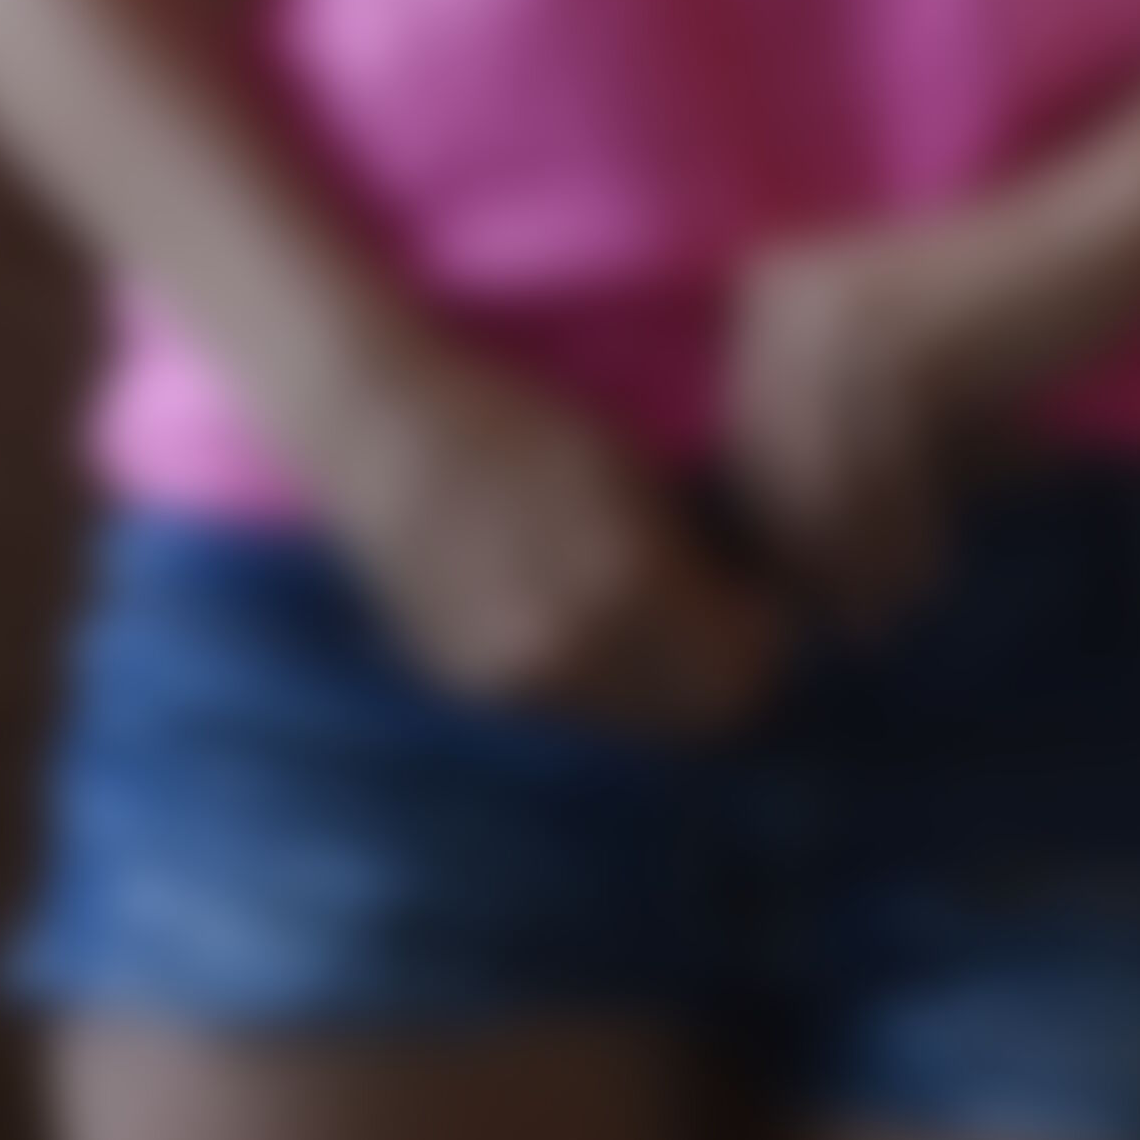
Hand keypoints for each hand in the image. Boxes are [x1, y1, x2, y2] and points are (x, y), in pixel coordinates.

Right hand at [306, 328, 799, 737]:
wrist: (379, 432)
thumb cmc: (517, 420)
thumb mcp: (627, 467)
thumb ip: (697, 550)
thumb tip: (760, 607)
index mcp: (621, 583)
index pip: (741, 676)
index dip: (760, 636)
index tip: (756, 593)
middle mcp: (566, 649)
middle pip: (692, 716)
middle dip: (715, 666)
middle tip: (713, 606)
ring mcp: (509, 678)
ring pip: (630, 720)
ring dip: (655, 678)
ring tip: (645, 606)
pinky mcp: (467, 686)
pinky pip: (567, 709)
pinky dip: (591, 676)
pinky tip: (577, 612)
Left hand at [716, 215, 1038, 634]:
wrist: (1100, 246)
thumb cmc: (1008, 335)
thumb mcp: (902, 391)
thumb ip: (838, 459)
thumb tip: (793, 583)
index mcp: (767, 291)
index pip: (745, 443)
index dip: (781, 532)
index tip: (819, 600)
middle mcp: (781, 295)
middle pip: (769, 468)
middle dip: (814, 557)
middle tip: (865, 625)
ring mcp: (833, 318)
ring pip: (819, 483)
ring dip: (858, 560)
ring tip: (901, 606)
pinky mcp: (895, 349)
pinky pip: (879, 477)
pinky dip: (903, 535)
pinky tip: (935, 563)